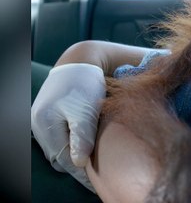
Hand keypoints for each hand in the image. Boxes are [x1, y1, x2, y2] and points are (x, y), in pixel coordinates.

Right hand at [31, 63, 105, 190]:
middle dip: (77, 166)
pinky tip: (87, 148)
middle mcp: (38, 124)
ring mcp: (42, 120)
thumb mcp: (85, 111)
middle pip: (59, 155)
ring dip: (75, 155)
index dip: (81, 172)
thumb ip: (82, 137)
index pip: (63, 158)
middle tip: (98, 176)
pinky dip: (73, 145)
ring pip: (60, 147)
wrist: (81, 62)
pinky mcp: (50, 116)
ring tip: (95, 164)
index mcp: (44, 124)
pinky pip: (60, 138)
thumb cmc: (85, 84)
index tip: (97, 182)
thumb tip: (79, 163)